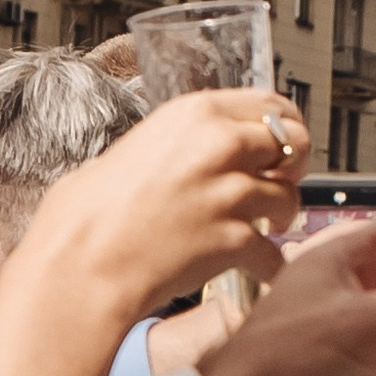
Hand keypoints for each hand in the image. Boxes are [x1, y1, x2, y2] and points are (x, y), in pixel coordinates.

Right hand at [42, 86, 309, 322]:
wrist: (80, 263)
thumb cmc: (90, 213)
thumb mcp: (136, 148)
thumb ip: (181, 142)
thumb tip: (197, 150)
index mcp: (195, 113)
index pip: (270, 105)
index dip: (284, 128)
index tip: (281, 149)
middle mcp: (219, 144)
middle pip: (294, 143)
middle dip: (292, 169)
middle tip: (278, 187)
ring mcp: (230, 192)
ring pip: (289, 198)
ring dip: (282, 217)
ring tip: (265, 229)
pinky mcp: (234, 239)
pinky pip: (274, 253)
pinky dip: (270, 265)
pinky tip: (257, 270)